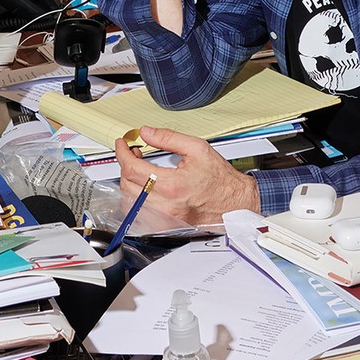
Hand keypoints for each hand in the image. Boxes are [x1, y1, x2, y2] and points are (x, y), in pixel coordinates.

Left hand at [114, 125, 259, 225]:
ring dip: (129, 182)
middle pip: (127, 185)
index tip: (122, 144)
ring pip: (130, 201)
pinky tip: (144, 188)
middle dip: (125, 165)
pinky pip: (141, 214)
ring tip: (139, 169)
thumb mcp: (197, 148)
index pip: (132, 168)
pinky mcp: (167, 226)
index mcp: (173, 185)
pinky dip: (136, 199)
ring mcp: (166, 219)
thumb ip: (168, 138)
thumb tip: (146, 132)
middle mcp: (167, 205)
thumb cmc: (221, 179)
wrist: (236, 202)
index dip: (122, 153)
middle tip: (133, 153)